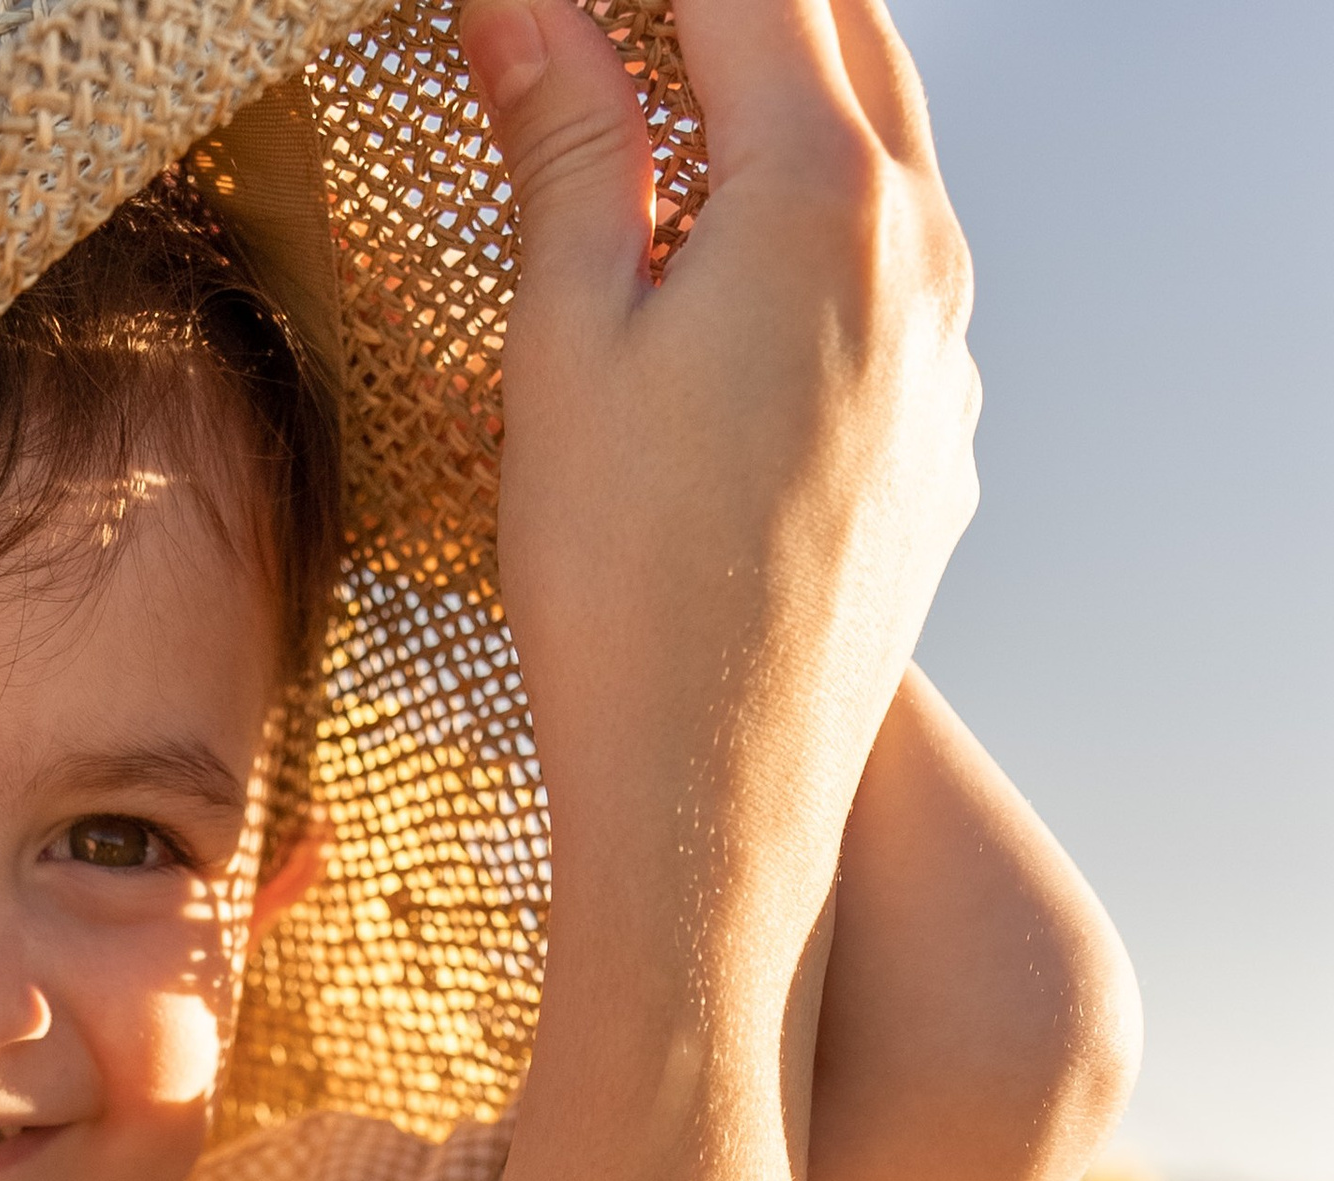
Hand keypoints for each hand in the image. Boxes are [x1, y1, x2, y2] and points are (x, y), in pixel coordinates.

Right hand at [467, 0, 978, 988]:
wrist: (719, 803)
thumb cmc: (621, 590)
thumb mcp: (566, 344)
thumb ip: (568, 148)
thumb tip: (528, 1)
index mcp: (822, 197)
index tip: (561, 2)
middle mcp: (921, 250)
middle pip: (846, 26)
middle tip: (622, 24)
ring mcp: (949, 349)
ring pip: (886, 147)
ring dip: (787, 92)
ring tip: (672, 105)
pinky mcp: (943, 439)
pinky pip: (896, 277)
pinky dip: (818, 221)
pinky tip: (731, 273)